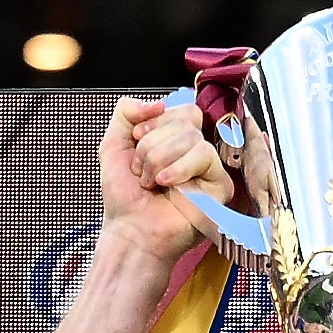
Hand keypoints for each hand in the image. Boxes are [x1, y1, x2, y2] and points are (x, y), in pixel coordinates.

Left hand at [101, 96, 228, 261]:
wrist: (130, 230)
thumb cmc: (125, 197)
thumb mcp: (113, 144)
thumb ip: (127, 111)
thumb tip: (158, 102)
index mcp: (176, 139)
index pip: (180, 108)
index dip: (155, 121)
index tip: (136, 142)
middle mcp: (195, 150)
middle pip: (187, 117)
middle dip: (152, 143)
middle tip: (142, 170)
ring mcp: (209, 168)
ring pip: (192, 136)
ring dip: (160, 158)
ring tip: (153, 182)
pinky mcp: (219, 186)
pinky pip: (204, 155)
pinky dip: (179, 168)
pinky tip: (168, 185)